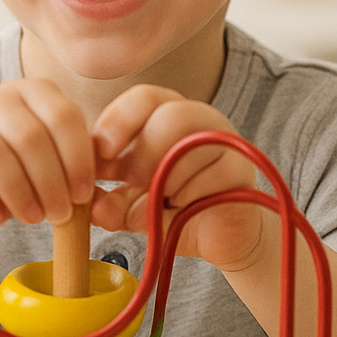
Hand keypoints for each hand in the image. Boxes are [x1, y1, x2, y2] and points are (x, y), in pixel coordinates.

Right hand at [0, 78, 94, 236]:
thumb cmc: (10, 175)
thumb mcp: (46, 163)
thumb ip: (75, 173)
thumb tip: (104, 198)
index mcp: (28, 92)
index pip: (63, 116)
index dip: (79, 159)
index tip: (84, 194)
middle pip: (30, 137)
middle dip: (51, 182)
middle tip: (60, 214)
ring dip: (21, 194)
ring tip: (33, 218)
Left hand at [88, 85, 267, 271]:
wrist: (215, 238)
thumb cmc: (169, 209)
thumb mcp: (128, 205)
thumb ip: (107, 203)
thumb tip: (93, 207)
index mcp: (168, 114)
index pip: (145, 97)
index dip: (119, 119)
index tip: (101, 152)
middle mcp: (202, 120)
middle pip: (172, 114)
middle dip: (144, 152)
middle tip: (131, 180)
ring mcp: (228, 143)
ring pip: (191, 147)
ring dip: (165, 180)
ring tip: (159, 201)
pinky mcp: (243, 172)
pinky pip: (211, 177)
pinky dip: (187, 197)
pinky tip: (182, 208)